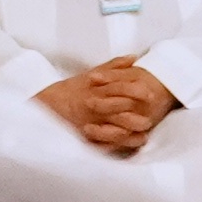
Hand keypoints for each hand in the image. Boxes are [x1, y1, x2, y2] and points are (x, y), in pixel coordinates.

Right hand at [34, 62, 179, 158]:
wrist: (49, 104)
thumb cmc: (75, 88)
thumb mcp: (92, 73)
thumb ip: (114, 66)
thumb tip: (135, 57)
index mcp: (97, 88)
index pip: (118, 88)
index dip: (135, 91)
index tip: (151, 94)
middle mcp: (94, 104)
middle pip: (117, 109)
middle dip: (135, 113)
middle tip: (152, 117)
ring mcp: (91, 121)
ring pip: (112, 127)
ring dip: (129, 131)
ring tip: (145, 134)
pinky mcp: (87, 136)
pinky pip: (104, 142)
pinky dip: (118, 143)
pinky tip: (132, 144)